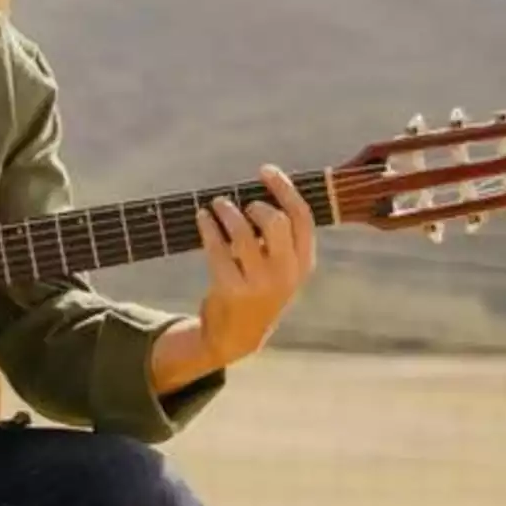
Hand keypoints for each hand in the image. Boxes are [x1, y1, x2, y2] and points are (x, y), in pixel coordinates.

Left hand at [193, 164, 316, 365]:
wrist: (238, 335)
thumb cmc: (260, 289)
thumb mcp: (282, 268)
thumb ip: (280, 236)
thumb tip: (263, 187)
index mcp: (304, 263)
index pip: (302, 217)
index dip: (284, 188)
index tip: (265, 170)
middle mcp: (286, 274)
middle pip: (275, 221)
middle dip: (255, 205)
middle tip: (241, 204)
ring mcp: (259, 284)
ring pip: (242, 232)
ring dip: (225, 211)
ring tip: (215, 204)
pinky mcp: (231, 289)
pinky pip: (217, 248)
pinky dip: (208, 226)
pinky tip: (202, 217)